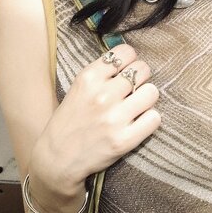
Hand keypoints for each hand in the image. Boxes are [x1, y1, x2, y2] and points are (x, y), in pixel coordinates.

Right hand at [28, 43, 160, 212]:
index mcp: (88, 78)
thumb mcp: (77, 89)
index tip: (126, 72)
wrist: (56, 159)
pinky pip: (154, 118)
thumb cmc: (69, 122)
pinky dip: (149, 120)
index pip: (126, 52)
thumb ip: (101, 73)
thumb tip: (131, 58)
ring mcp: (114, 118)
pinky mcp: (123, 140)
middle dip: (141, 79)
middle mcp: (102, 95)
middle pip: (143, 70)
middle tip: (133, 91)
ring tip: (136, 107)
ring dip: (147, 99)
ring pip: (152, 92)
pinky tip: (138, 124)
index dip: (130, 61)